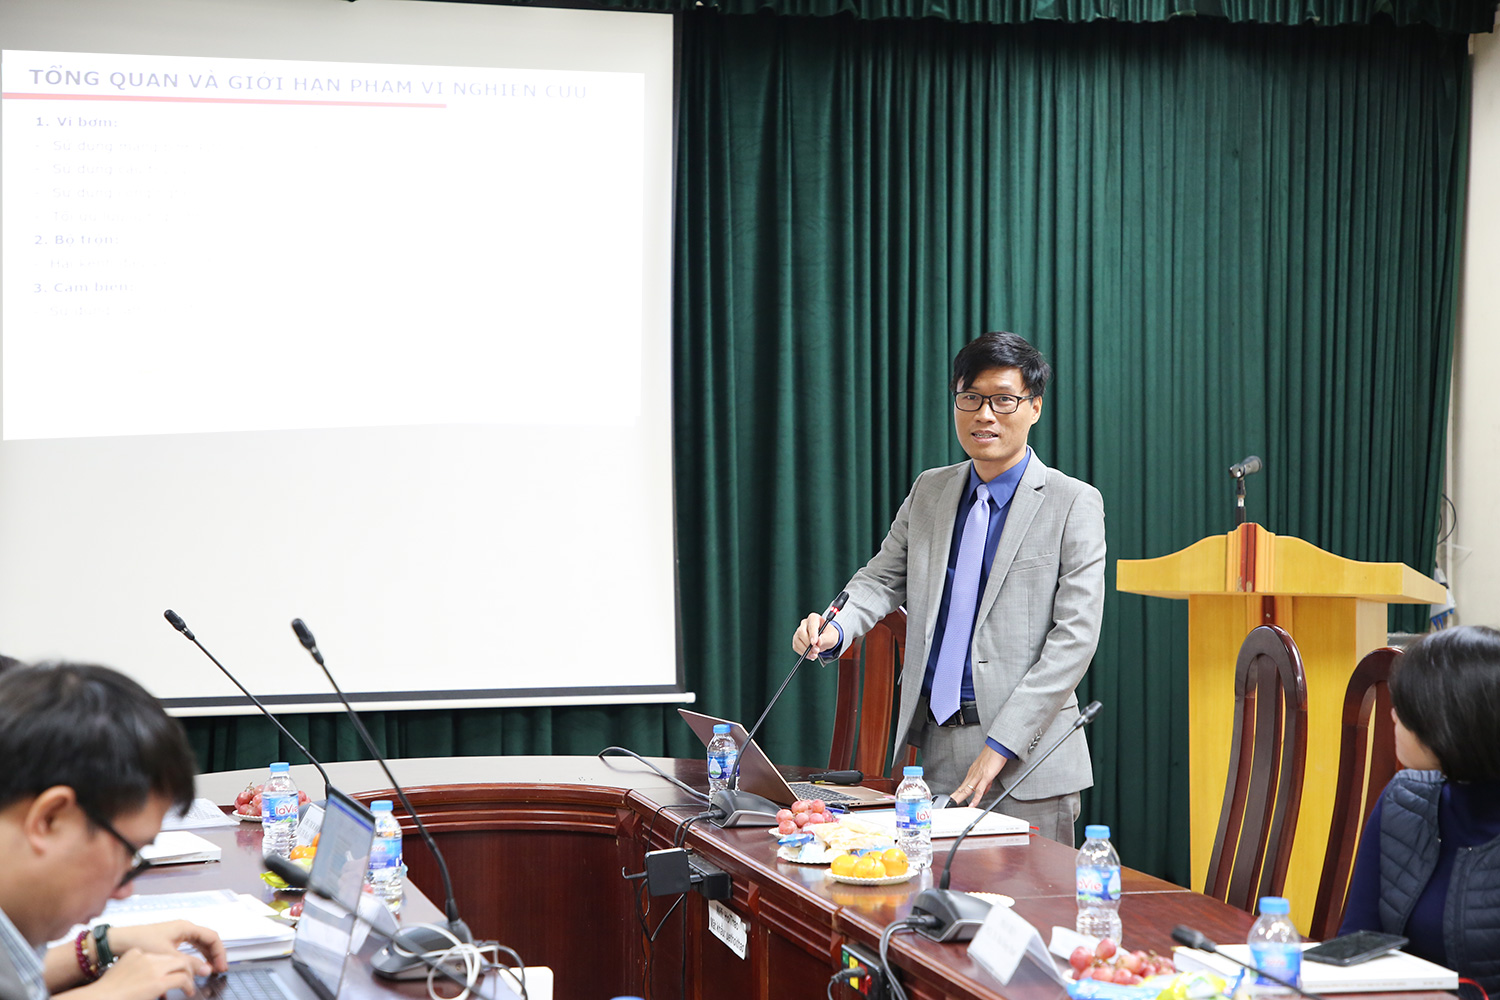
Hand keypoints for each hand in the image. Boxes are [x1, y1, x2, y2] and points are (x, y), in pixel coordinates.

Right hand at [90, 948, 207, 999]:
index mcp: (135, 954)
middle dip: (184, 967)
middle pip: (174, 957)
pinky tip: (189, 991)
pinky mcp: (158, 981)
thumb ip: (135, 973)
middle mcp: (145, 956)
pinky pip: (181, 979)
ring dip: (188, 976)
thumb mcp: (121, 975)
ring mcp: (153, 967)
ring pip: (182, 965)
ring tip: (190, 986)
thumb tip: (146, 981)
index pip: (159, 955)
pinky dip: (188, 985)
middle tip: (188, 978)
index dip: (169, 965)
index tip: (172, 973)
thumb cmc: (105, 994)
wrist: (97, 999)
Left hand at [107, 920, 227, 974]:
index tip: (222, 967)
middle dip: (214, 956)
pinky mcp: (168, 941)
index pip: (212, 937)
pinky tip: (190, 969)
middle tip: (218, 970)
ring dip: (203, 958)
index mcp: (186, 927)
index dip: (220, 953)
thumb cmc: (141, 942)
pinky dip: (192, 958)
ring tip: (206, 971)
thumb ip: (189, 963)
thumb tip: (207, 970)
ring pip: (197, 945)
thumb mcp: (167, 956)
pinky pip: (187, 948)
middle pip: (206, 940)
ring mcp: (175, 934)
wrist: (118, 941)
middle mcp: (183, 928)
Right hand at [791, 612, 839, 657]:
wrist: (825, 640)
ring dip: (806, 650)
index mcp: (814, 618)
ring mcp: (799, 632)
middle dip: (808, 644)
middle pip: (801, 632)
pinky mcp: (796, 640)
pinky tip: (811, 654)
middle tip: (816, 650)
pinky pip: (796, 647)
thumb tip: (818, 642)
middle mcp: (804, 623)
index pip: (811, 624)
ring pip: (797, 641)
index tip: (814, 643)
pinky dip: (803, 653)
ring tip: (815, 654)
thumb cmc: (829, 635)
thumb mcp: (831, 636)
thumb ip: (825, 638)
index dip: (812, 634)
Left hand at [947, 744, 1006, 805]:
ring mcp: (978, 776)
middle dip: (955, 796)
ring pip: (967, 789)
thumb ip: (985, 783)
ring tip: (955, 804)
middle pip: (962, 788)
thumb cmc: (993, 756)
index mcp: (972, 773)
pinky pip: (979, 790)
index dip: (957, 793)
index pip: (963, 785)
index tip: (953, 798)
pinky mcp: (985, 777)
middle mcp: (973, 774)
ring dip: (961, 798)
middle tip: (948, 803)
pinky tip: (972, 804)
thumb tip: (983, 792)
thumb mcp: (987, 772)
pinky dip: (976, 798)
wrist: (997, 748)